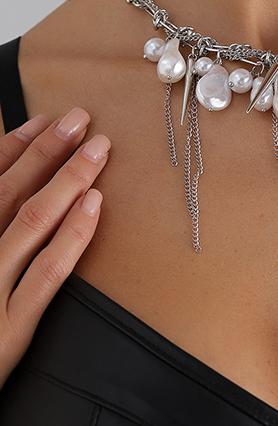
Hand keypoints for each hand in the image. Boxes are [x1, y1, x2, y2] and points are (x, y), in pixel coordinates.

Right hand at [0, 108, 109, 387]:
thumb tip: (14, 193)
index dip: (14, 148)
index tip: (44, 121)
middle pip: (9, 192)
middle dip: (46, 151)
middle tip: (80, 117)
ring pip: (31, 222)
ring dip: (67, 179)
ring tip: (98, 148)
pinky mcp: (10, 328)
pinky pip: (46, 274)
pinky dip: (72, 234)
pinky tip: (94, 203)